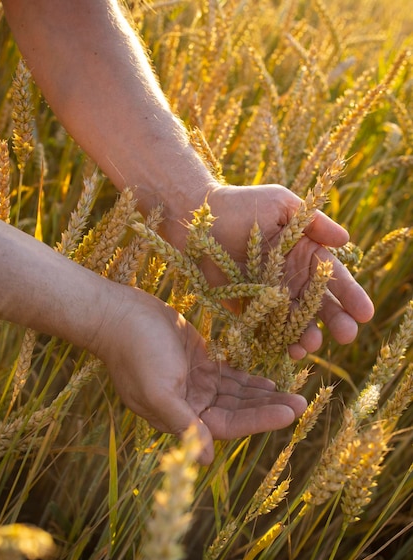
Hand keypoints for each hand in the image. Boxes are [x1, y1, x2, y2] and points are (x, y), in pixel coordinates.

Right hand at [94, 283, 306, 463]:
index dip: (260, 420)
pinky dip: (249, 380)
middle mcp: (191, 405)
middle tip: (303, 403)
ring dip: (264, 394)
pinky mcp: (199, 362)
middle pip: (238, 411)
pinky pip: (230, 376)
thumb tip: (207, 458)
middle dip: (268, 408)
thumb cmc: (136, 351)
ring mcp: (195, 383)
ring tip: (296, 394)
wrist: (119, 314)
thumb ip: (183, 423)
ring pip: (237, 394)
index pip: (229, 425)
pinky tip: (270, 382)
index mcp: (180, 416)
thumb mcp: (158, 389)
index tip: (291, 413)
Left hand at [167, 183, 373, 358]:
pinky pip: (266, 328)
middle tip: (347, 336)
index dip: (351, 295)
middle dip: (335, 320)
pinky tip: (288, 351)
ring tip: (312, 345)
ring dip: (306, 334)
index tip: (365, 313)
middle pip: (319, 304)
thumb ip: (313, 221)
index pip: (333, 277)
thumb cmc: (243, 204)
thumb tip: (346, 240)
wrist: (198, 219)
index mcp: (305, 253)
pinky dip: (277, 340)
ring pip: (295, 320)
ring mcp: (270, 295)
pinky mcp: (247, 307)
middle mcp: (291, 278)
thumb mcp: (281, 204)